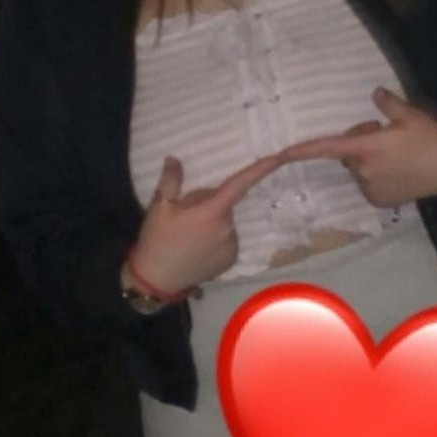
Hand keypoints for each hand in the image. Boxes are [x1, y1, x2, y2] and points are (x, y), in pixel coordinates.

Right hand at [128, 151, 290, 295]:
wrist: (158, 279)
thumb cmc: (157, 241)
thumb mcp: (159, 207)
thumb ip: (170, 181)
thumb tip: (174, 159)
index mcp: (212, 211)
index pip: (240, 184)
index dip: (260, 169)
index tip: (278, 157)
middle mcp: (227, 228)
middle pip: (224, 205)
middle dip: (209, 204)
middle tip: (184, 214)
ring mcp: (231, 246)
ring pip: (225, 223)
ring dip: (212, 223)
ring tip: (187, 235)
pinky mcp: (230, 260)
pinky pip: (226, 240)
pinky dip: (214, 239)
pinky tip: (196, 248)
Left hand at [281, 87, 436, 206]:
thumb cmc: (433, 138)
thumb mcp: (410, 114)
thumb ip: (387, 104)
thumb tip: (375, 93)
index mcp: (366, 148)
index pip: (326, 148)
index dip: (302, 151)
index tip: (281, 155)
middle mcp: (364, 171)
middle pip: (348, 153)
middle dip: (359, 143)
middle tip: (384, 132)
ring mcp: (371, 188)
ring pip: (359, 169)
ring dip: (369, 160)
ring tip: (398, 153)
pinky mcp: (380, 200)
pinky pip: (368, 183)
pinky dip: (378, 176)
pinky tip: (399, 170)